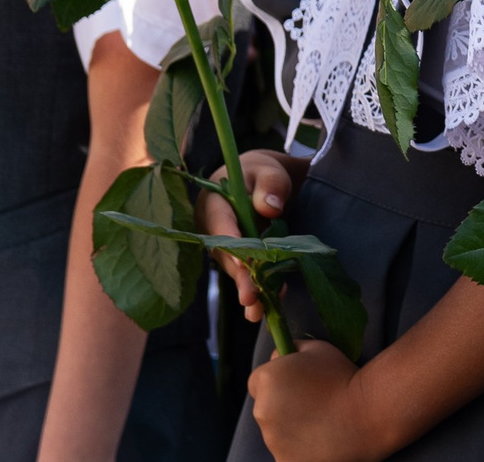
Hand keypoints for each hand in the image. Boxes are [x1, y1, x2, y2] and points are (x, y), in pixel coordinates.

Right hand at [200, 150, 297, 319]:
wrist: (262, 181)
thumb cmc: (260, 172)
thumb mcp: (267, 169)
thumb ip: (270, 184)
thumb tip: (270, 207)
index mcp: (213, 203)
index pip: (219, 222)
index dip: (230, 242)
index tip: (240, 261)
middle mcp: (213, 229)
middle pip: (226, 254)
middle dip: (240, 276)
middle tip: (250, 298)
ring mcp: (225, 247)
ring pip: (235, 270)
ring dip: (248, 290)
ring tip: (258, 313)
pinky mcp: (238, 258)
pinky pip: (247, 274)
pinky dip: (260, 288)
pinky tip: (268, 305)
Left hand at [246, 341, 384, 461]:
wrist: (368, 412)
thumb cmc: (344, 376)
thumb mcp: (317, 348)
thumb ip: (292, 350)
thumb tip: (279, 358)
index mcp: (267, 380)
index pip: (258, 381)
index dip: (277, 381)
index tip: (297, 384)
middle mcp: (262, 410)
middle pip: (265, 408)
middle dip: (283, 405)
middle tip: (314, 403)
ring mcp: (272, 440)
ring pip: (275, 433)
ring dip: (291, 428)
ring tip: (323, 422)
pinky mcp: (285, 461)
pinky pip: (287, 453)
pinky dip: (299, 449)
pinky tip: (321, 439)